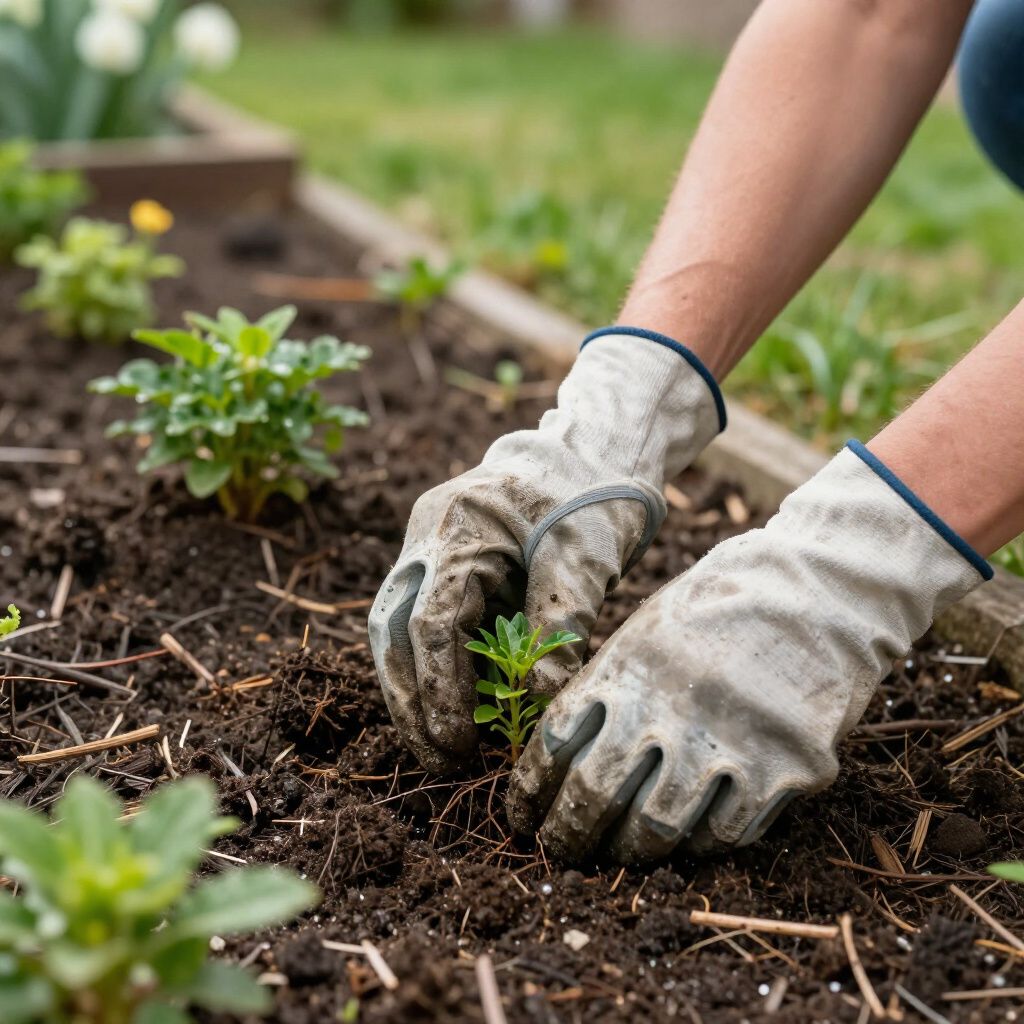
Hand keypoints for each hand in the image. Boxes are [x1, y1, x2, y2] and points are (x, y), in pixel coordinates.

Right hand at [368, 328, 724, 771]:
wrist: (586, 452)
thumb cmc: (589, 499)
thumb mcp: (584, 558)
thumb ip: (559, 624)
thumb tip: (539, 703)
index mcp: (459, 526)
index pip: (432, 620)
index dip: (440, 686)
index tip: (459, 740)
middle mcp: (428, 537)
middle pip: (392, 628)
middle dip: (410, 700)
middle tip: (438, 759)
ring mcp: (427, 547)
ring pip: (396, 628)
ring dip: (414, 690)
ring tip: (442, 747)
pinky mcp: (441, 563)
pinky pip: (421, 621)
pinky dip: (435, 667)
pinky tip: (455, 708)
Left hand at [507, 442, 990, 862]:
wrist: (816, 594)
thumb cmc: (719, 611)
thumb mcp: (645, 632)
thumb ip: (607, 689)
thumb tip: (559, 761)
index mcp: (627, 668)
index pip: (555, 742)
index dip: (530, 790)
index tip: (520, 816)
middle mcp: (669, 708)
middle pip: (597, 795)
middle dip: (568, 836)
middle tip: (560, 853)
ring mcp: (728, 741)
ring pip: (657, 828)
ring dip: (630, 853)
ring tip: (620, 856)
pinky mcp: (784, 771)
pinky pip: (725, 834)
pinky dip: (698, 847)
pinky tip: (688, 840)